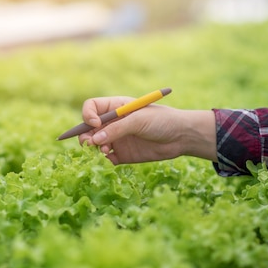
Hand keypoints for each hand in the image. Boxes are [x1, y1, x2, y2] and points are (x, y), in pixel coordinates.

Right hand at [78, 96, 215, 164]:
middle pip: (88, 128)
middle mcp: (113, 122)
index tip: (95, 124)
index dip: (88, 115)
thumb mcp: (138, 120)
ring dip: (94, 149)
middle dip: (86, 135)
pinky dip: (103, 160)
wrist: (181, 137)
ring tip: (105, 151)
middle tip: (90, 144)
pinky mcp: (122, 154)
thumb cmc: (162, 120)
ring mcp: (117, 138)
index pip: (91, 108)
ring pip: (94, 144)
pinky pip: (105, 158)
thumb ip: (116, 130)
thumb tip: (94, 140)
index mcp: (115, 107)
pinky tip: (110, 159)